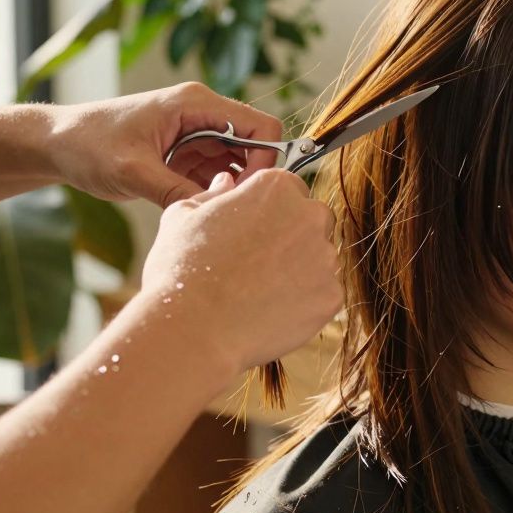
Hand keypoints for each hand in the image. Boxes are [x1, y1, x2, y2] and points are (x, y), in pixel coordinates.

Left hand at [48, 82, 281, 206]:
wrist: (56, 144)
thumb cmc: (88, 145)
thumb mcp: (132, 172)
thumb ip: (177, 190)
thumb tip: (218, 209)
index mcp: (195, 104)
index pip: (260, 126)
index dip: (266, 160)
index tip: (249, 193)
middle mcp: (202, 114)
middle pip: (254, 146)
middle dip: (249, 179)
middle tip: (232, 211)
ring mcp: (196, 134)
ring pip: (237, 164)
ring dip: (230, 189)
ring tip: (212, 214)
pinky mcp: (186, 153)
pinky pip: (215, 174)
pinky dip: (213, 193)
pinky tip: (199, 210)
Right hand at [139, 169, 341, 373]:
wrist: (193, 329)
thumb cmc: (181, 270)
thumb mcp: (182, 217)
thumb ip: (212, 195)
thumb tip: (226, 183)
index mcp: (276, 186)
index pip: (288, 190)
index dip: (268, 213)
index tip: (250, 233)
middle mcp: (309, 214)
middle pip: (312, 221)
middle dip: (292, 238)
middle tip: (257, 265)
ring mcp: (325, 256)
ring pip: (320, 259)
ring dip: (300, 270)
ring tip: (260, 292)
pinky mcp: (331, 295)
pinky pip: (323, 295)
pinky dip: (304, 303)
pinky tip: (271, 312)